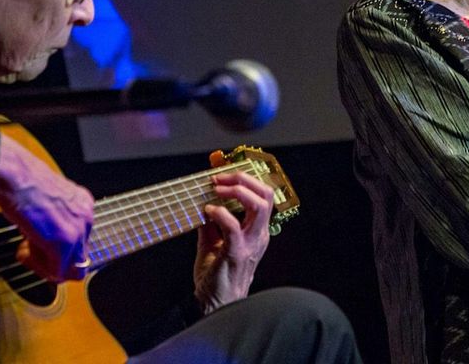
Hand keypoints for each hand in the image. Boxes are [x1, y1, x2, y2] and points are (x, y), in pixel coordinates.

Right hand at [0, 129, 93, 281]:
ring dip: (45, 267)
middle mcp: (86, 217)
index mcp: (83, 204)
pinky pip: (55, 272)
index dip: (57, 248)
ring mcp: (77, 231)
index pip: (80, 242)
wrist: (14, 174)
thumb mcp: (46, 200)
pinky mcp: (63, 243)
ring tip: (25, 251)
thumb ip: (54, 219)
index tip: (37, 244)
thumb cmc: (21, 181)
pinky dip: (37, 268)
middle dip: (52, 260)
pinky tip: (22, 251)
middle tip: (28, 250)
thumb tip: (46, 242)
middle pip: (78, 259)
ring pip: (69, 270)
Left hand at [192, 154, 274, 313]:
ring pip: (259, 205)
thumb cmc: (217, 275)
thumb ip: (211, 219)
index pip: (260, 195)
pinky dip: (220, 213)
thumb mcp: (213, 240)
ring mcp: (251, 243)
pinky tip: (207, 211)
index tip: (222, 164)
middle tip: (220, 176)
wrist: (215, 304)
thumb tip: (202, 198)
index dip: (244, 176)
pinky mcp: (237, 253)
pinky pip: (233, 226)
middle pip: (266, 194)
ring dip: (236, 190)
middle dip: (243, 178)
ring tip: (216, 188)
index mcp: (256, 230)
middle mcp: (259, 234)